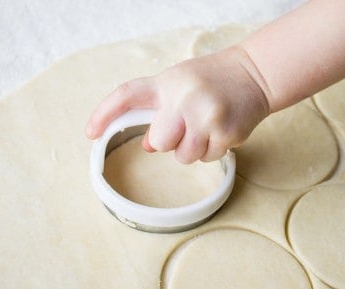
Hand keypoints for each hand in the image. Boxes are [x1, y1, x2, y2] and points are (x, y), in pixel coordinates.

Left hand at [85, 45, 269, 162]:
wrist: (254, 74)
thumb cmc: (211, 80)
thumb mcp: (178, 83)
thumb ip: (159, 110)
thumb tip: (150, 145)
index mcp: (167, 83)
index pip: (127, 95)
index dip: (103, 114)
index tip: (90, 133)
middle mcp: (185, 99)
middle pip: (161, 142)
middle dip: (171, 141)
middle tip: (187, 126)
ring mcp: (207, 117)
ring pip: (184, 156)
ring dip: (193, 148)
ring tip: (206, 127)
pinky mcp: (227, 133)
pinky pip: (208, 158)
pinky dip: (212, 149)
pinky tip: (220, 130)